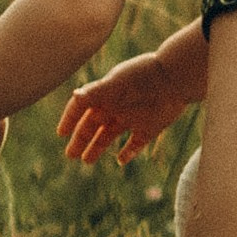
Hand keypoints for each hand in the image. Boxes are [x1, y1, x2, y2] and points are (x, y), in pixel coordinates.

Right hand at [58, 52, 193, 167]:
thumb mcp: (117, 83)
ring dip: (97, 147)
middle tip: (69, 154)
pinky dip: (128, 152)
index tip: (61, 133)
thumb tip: (75, 95)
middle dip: (80, 139)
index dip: (70, 119)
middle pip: (92, 126)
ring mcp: (132, 118)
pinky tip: (120, 161)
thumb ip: (96, 92)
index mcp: (105, 95)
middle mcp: (116, 107)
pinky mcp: (149, 128)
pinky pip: (135, 144)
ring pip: (109, 136)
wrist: (175, 77)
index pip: (81, 108)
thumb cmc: (144, 76)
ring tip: (86, 161)